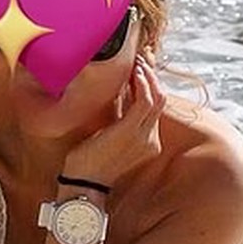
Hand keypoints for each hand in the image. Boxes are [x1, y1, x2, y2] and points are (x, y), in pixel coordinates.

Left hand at [64, 55, 164, 188]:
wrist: (82, 184)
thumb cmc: (89, 162)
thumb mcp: (108, 136)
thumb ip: (116, 118)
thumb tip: (116, 95)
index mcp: (147, 141)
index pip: (156, 106)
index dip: (150, 84)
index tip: (140, 68)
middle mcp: (150, 139)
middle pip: (160, 98)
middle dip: (151, 76)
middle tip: (141, 59)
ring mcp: (143, 136)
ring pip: (156, 97)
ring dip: (147, 76)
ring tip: (137, 62)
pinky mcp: (131, 132)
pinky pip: (145, 100)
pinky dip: (142, 83)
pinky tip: (133, 73)